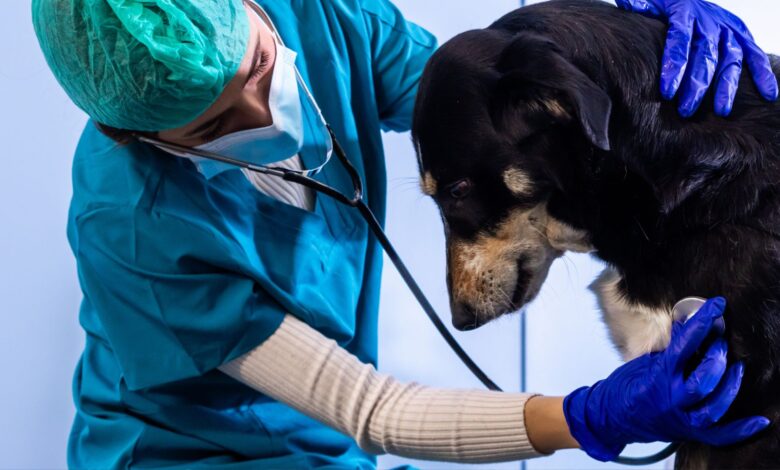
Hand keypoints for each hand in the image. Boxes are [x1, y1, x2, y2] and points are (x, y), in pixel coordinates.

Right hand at [563, 297, 769, 461]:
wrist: (609, 418)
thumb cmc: (624, 387)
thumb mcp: (643, 362)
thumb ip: (670, 348)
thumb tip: (689, 326)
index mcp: (656, 378)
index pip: (684, 346)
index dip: (701, 323)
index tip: (716, 305)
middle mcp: (670, 400)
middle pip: (704, 380)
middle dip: (717, 358)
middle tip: (720, 341)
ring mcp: (680, 420)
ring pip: (714, 406)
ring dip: (730, 385)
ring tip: (736, 367)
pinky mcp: (688, 434)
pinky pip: (720, 436)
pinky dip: (742, 430)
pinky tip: (761, 420)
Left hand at [616, 0, 777, 116]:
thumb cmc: (666, 6)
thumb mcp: (653, 2)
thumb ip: (642, 4)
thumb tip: (629, 4)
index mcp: (685, 12)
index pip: (679, 41)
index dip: (675, 66)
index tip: (667, 91)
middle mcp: (710, 22)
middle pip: (706, 55)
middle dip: (696, 85)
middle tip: (686, 109)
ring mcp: (728, 30)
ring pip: (731, 58)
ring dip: (727, 85)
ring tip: (721, 110)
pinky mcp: (742, 36)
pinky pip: (755, 54)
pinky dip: (763, 73)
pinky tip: (768, 94)